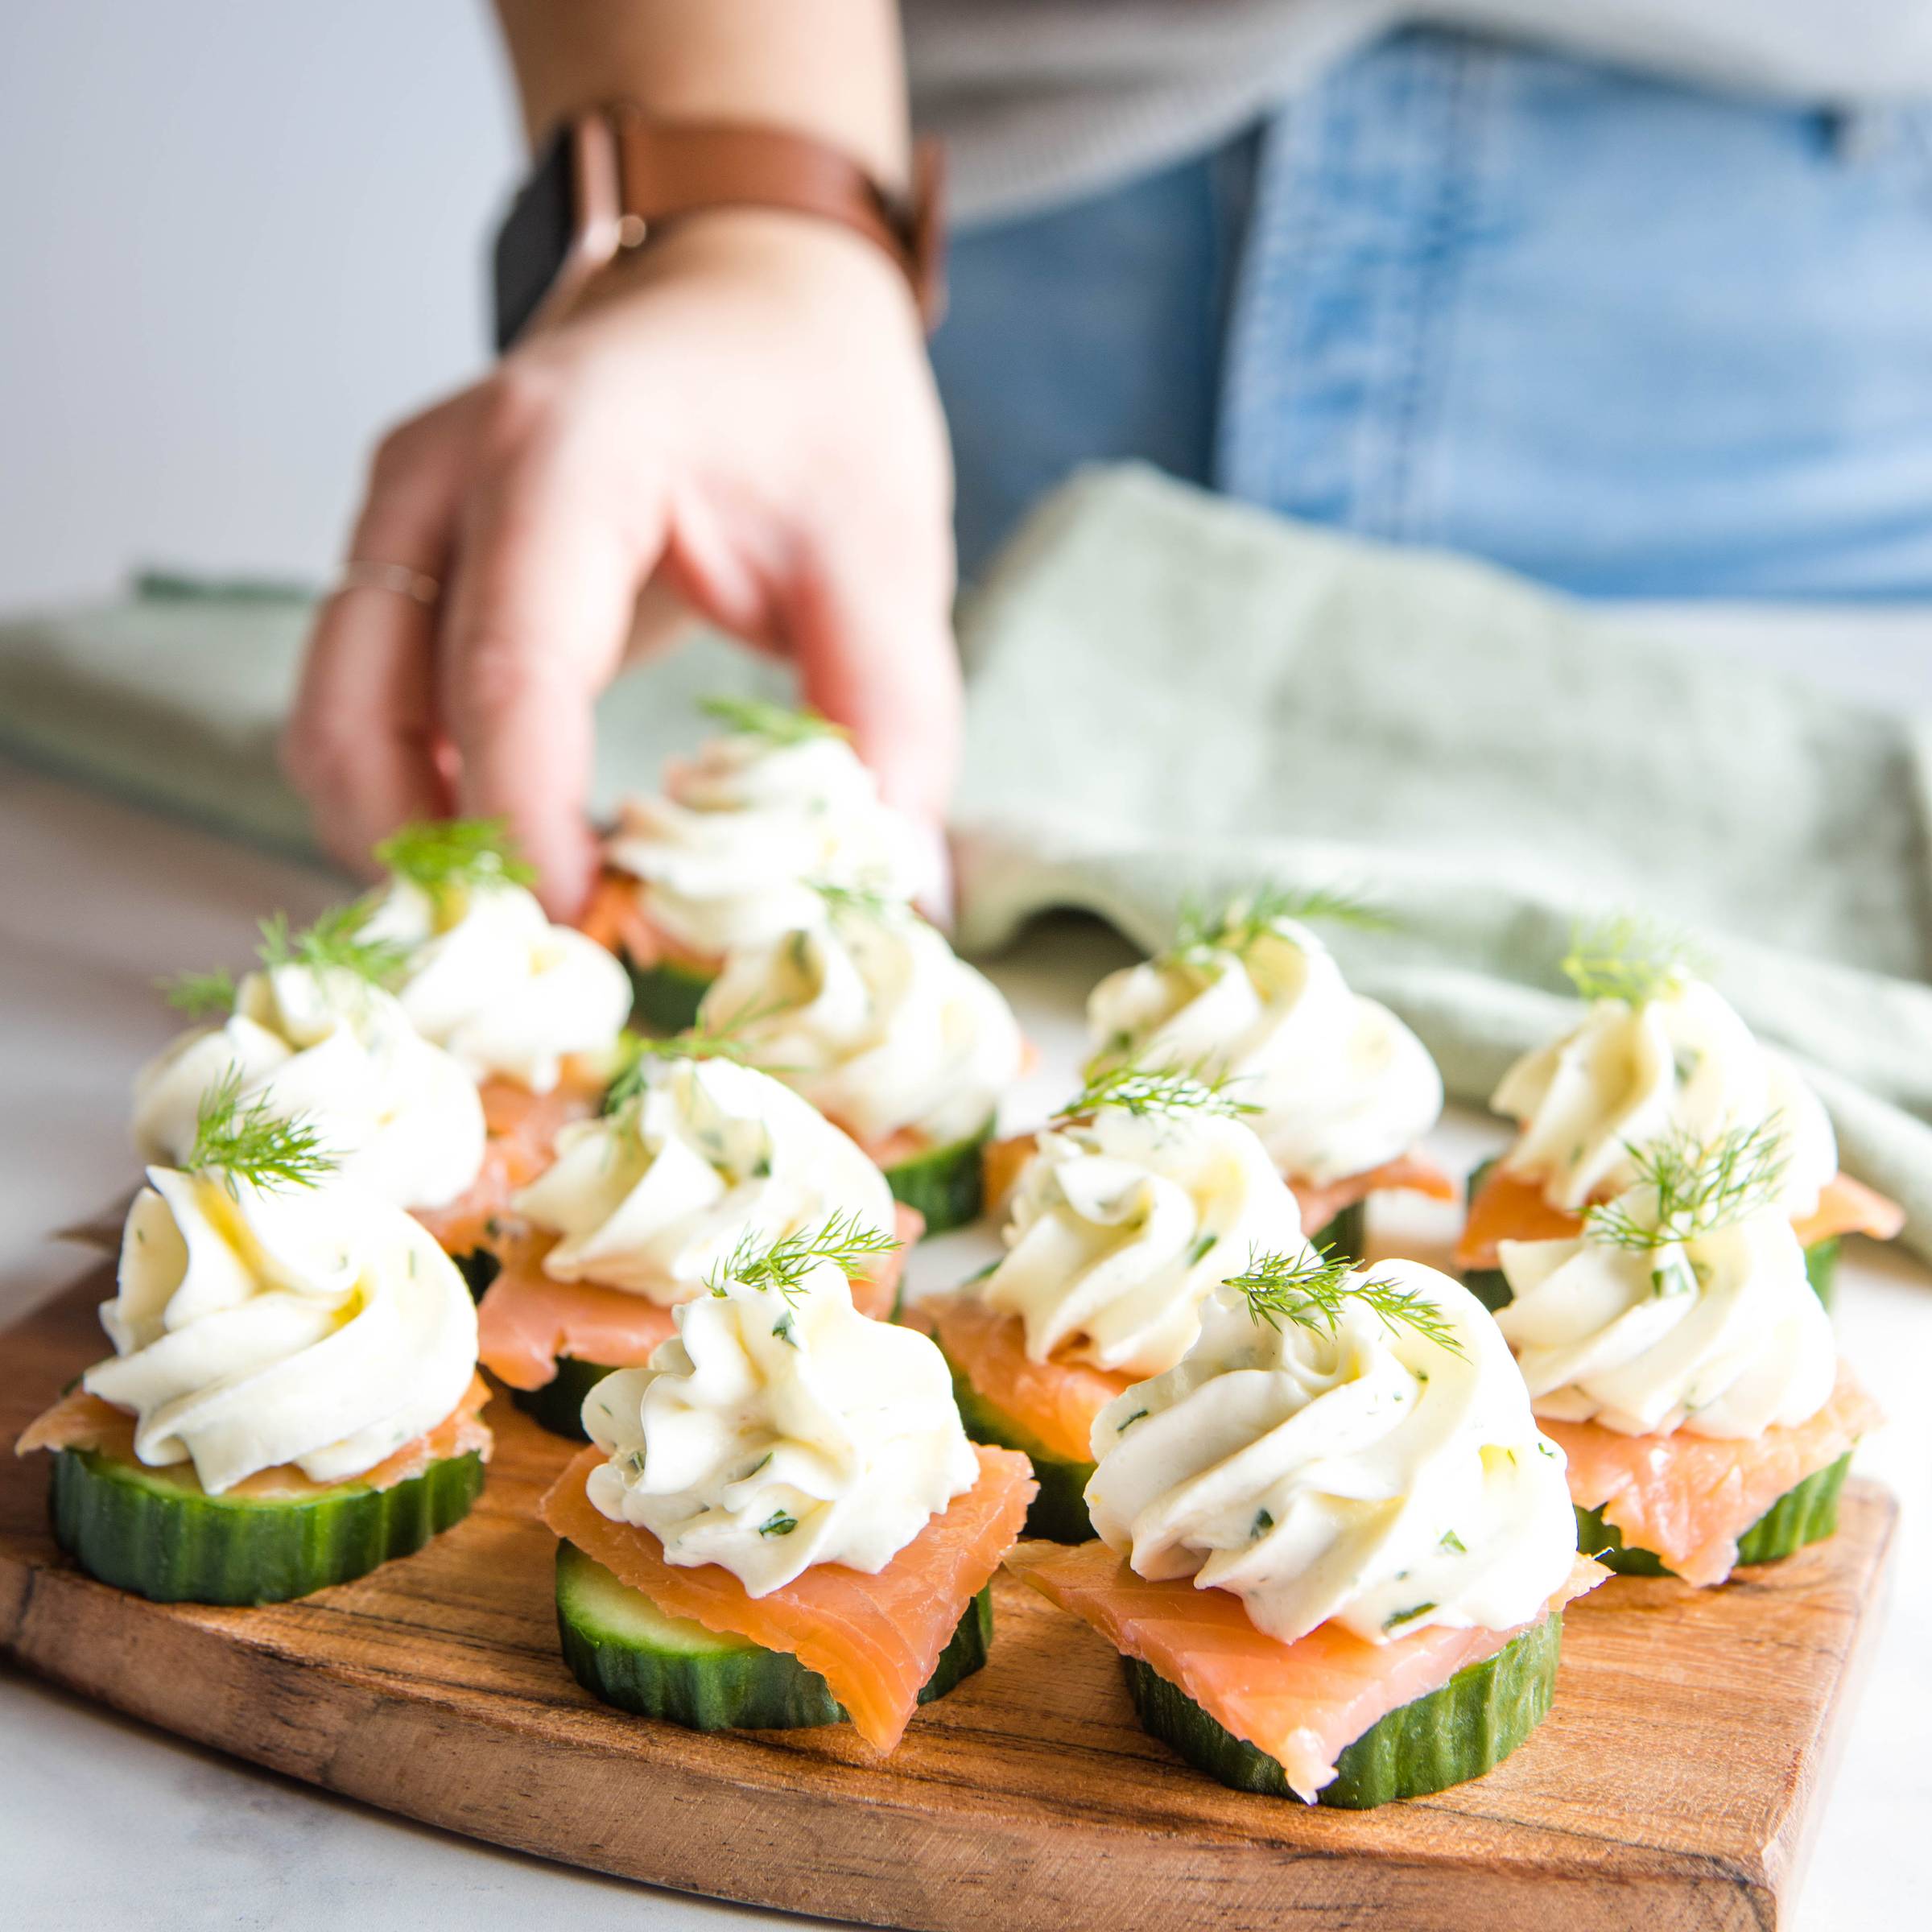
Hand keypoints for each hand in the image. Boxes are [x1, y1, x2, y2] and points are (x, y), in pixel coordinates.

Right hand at [283, 211, 958, 915]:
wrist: (746, 293)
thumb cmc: (814, 406)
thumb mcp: (885, 552)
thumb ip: (891, 721)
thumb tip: (896, 895)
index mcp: (567, 453)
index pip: (505, 672)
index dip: (529, 825)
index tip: (590, 936)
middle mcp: (446, 475)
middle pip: (363, 712)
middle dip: (442, 860)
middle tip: (552, 965)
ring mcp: (402, 510)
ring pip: (334, 722)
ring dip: (407, 841)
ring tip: (531, 924)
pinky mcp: (401, 552)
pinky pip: (361, 703)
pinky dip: (411, 796)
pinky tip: (512, 852)